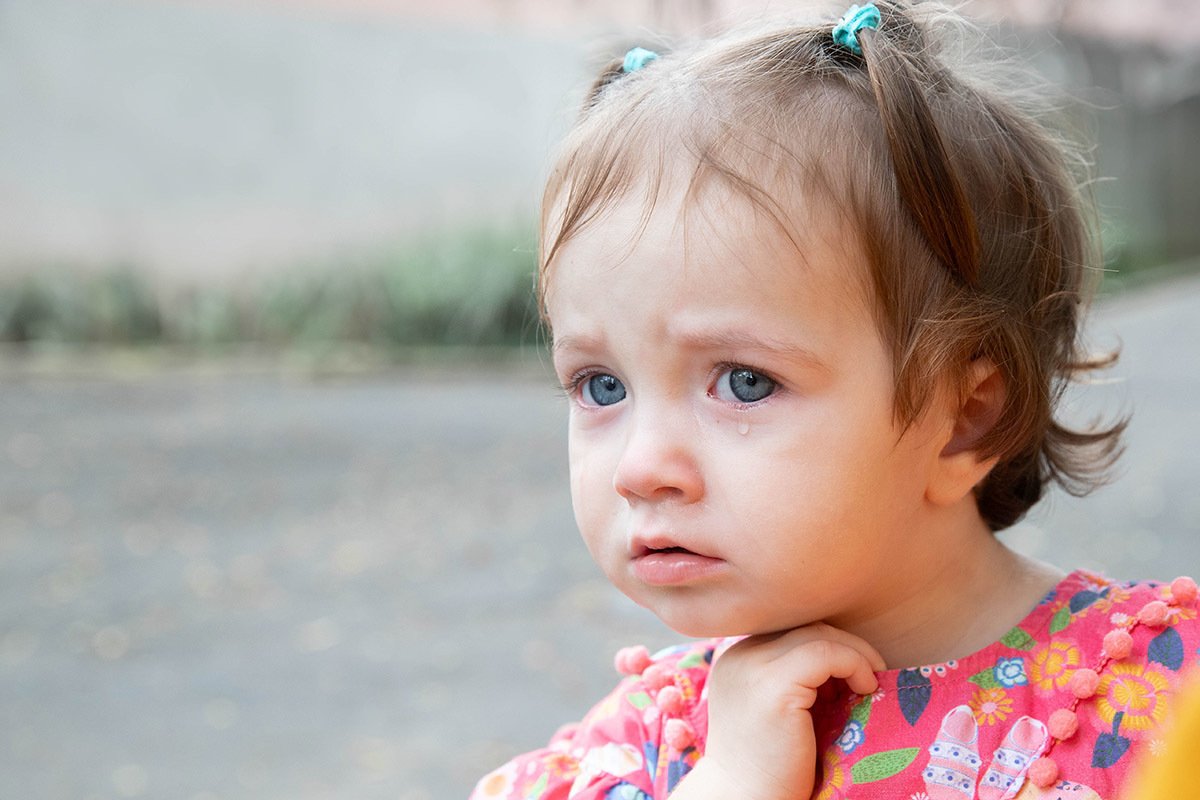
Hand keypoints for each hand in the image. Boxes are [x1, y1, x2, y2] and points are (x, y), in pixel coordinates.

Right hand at [669, 624, 884, 799]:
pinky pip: (824, 653)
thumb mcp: (779, 710)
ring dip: (854, 653)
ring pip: (817, 633)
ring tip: (869, 681)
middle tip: (869, 674)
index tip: (848, 676)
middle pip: (804, 626)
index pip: (791, 630)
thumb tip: (845, 660)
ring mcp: (752, 667)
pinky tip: (864, 688)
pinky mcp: (772, 685)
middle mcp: (738, 655)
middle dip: (844, 645)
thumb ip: (796, 681)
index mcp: (737, 659)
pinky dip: (853, 663)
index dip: (827, 645)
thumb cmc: (771, 766)